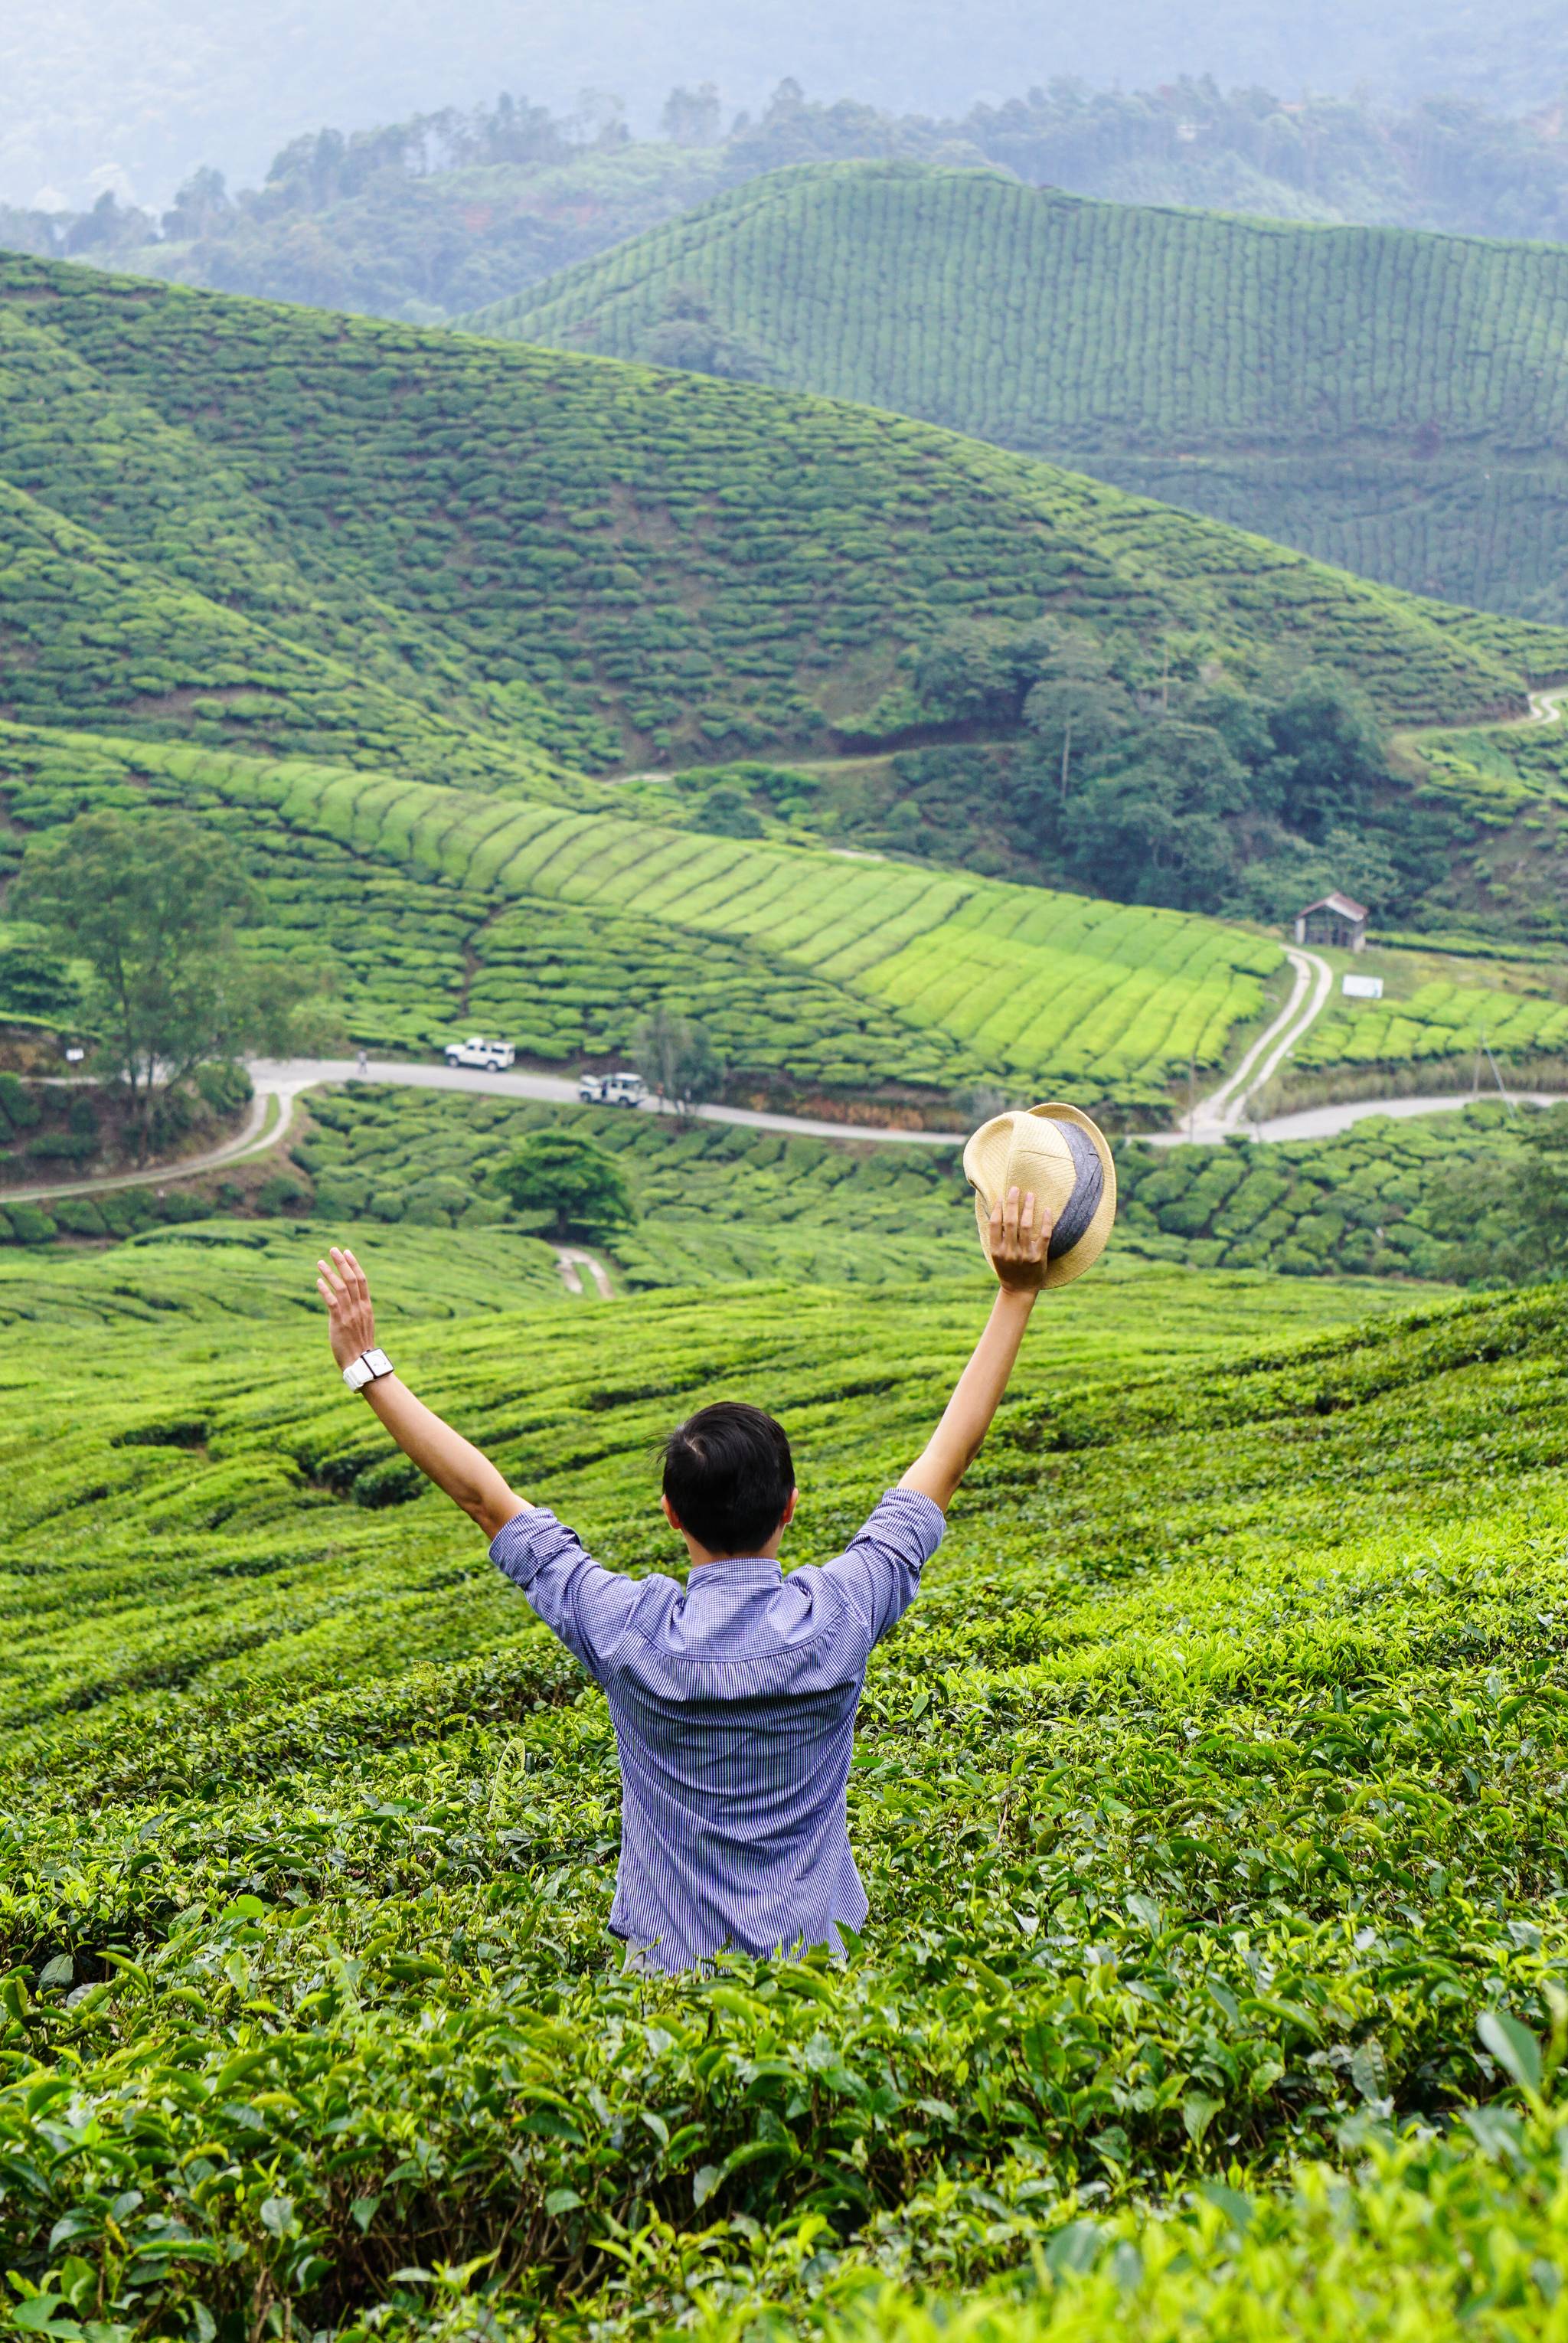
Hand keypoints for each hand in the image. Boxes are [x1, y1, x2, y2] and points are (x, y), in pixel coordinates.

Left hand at [316, 1244, 376, 1368]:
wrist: (361, 1363)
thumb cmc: (360, 1346)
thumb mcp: (364, 1325)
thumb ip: (358, 1312)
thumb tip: (351, 1302)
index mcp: (366, 1307)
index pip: (362, 1280)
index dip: (354, 1265)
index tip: (347, 1252)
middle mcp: (359, 1308)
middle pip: (351, 1279)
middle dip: (342, 1263)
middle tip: (333, 1249)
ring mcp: (350, 1314)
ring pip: (341, 1288)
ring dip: (330, 1273)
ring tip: (320, 1262)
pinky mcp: (339, 1322)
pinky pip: (332, 1302)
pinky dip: (325, 1290)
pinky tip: (317, 1281)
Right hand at [988, 1185, 1050, 1291]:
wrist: (1019, 1290)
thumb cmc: (1007, 1269)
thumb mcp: (997, 1255)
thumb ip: (997, 1238)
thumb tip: (997, 1213)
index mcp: (996, 1250)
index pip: (995, 1224)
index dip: (997, 1209)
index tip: (1000, 1197)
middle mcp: (1009, 1252)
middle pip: (1010, 1222)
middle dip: (1012, 1203)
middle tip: (1015, 1188)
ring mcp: (1025, 1255)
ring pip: (1026, 1226)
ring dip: (1028, 1208)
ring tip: (1030, 1195)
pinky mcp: (1039, 1257)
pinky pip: (1044, 1236)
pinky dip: (1045, 1222)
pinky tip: (1046, 1210)